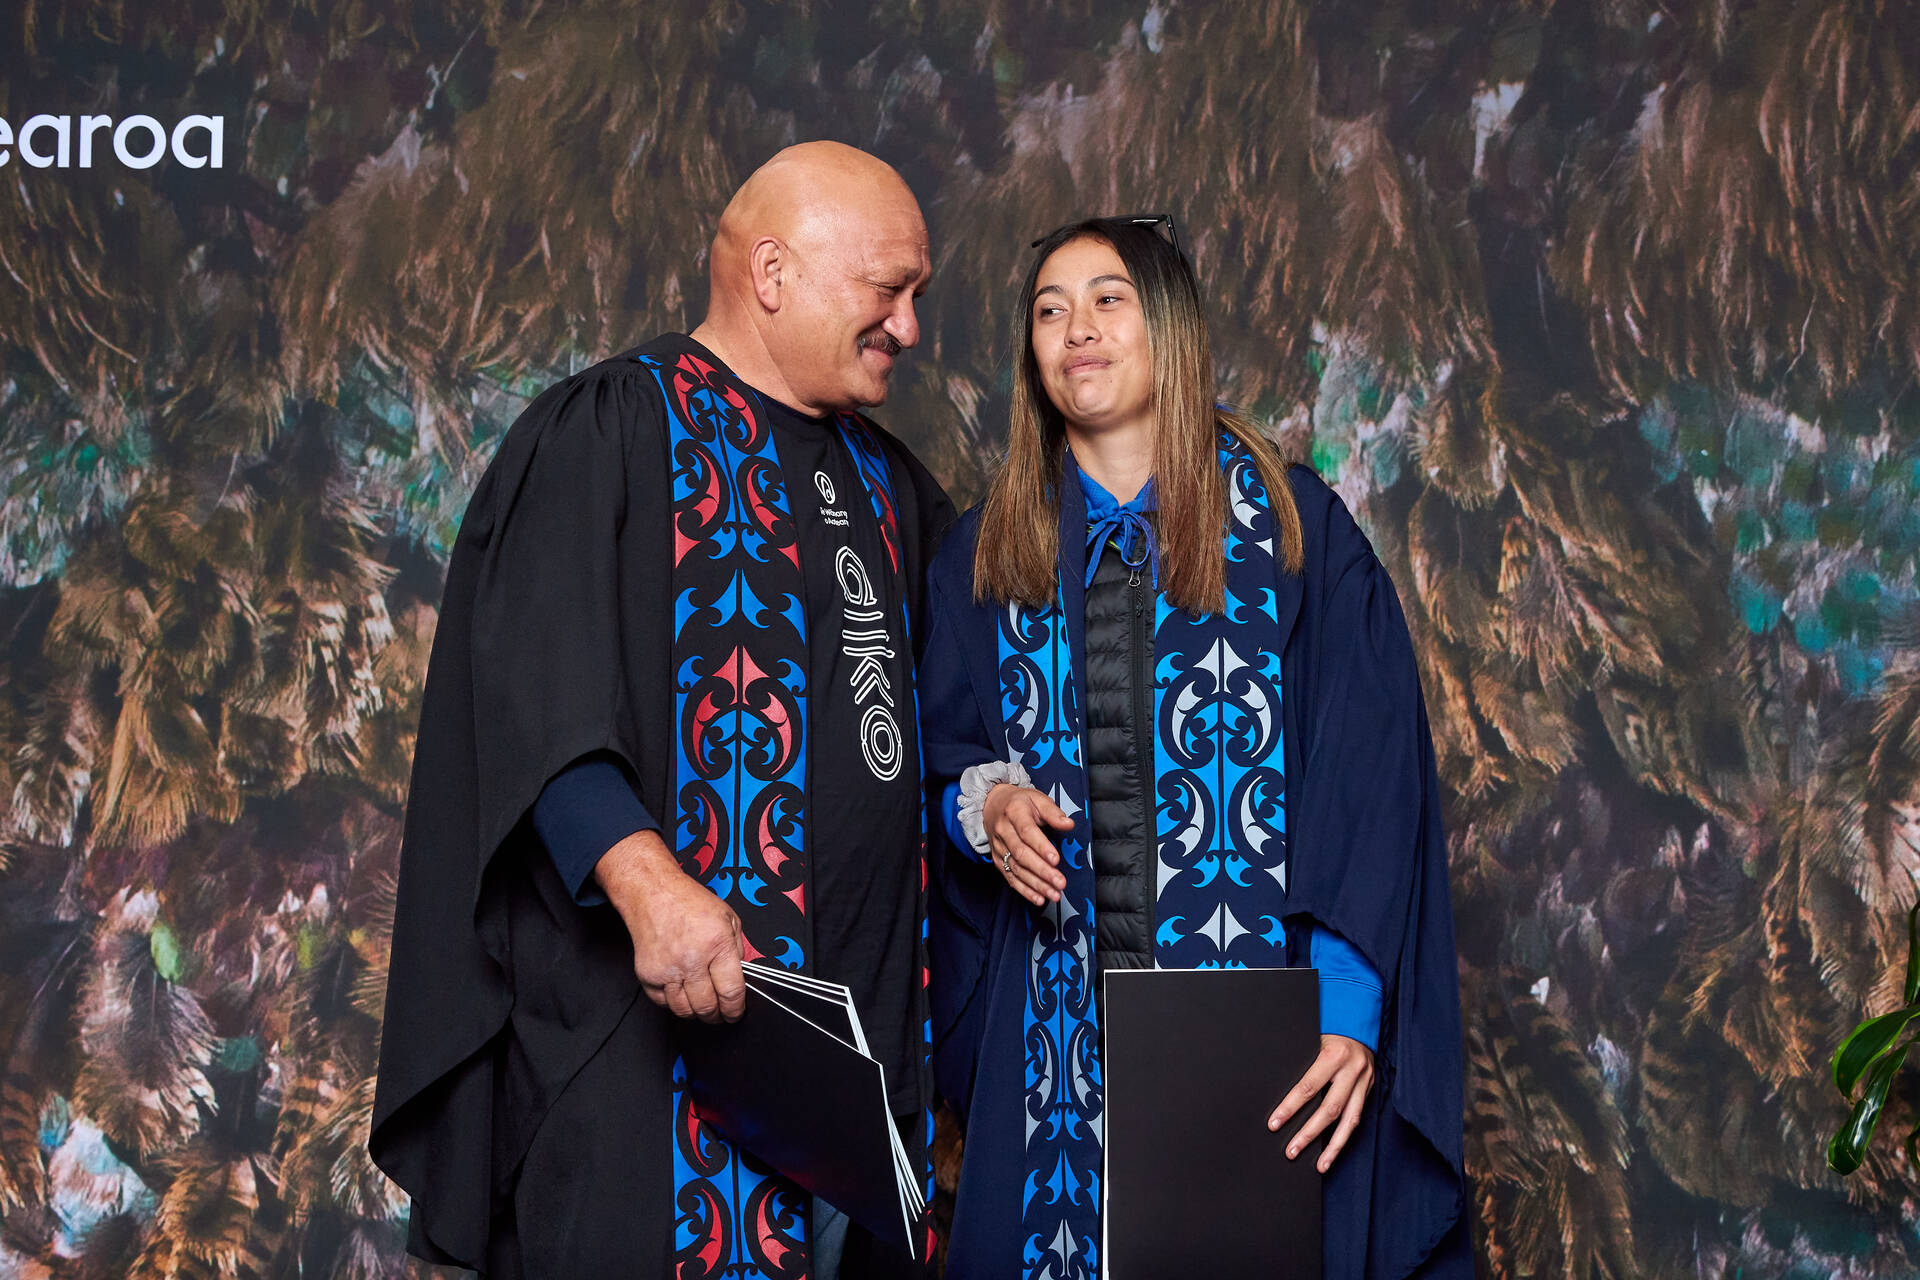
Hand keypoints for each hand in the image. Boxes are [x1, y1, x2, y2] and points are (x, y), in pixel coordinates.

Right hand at [594, 828, 745, 1023]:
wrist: (652, 893)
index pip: (731, 992)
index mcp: (716, 944)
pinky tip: (682, 993)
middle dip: (718, 1016)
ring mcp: (667, 969)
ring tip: (703, 1005)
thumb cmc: (690, 903)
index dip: (735, 1009)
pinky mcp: (648, 975)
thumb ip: (737, 950)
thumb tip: (741, 977)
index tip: (736, 1013)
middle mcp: (691, 960)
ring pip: (684, 1010)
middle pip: (707, 1006)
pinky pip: (663, 1003)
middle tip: (721, 1014)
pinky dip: (674, 1004)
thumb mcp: (728, 918)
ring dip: (696, 1013)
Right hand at [982, 784, 1071, 905]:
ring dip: (1036, 884)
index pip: (1027, 832)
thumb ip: (1053, 812)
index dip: (1041, 847)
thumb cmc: (1020, 802)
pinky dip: (1024, 890)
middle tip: (1060, 883)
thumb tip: (1068, 824)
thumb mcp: (1037, 798)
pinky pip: (1010, 877)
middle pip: (1021, 854)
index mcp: (1014, 812)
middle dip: (1042, 871)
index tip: (1056, 860)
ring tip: (1054, 894)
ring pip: (1016, 869)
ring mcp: (999, 847)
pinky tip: (1038, 898)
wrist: (992, 805)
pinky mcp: (997, 859)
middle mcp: (1003, 831)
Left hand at [1266, 1034, 1374, 1171]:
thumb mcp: (1313, 1040)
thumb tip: (1281, 1093)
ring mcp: (1364, 1082)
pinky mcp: (1370, 1089)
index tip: (1275, 1124)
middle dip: (1309, 1134)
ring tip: (1320, 1165)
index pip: (1307, 1088)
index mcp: (1332, 1055)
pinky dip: (1345, 1136)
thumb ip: (1303, 1064)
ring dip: (1334, 1147)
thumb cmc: (1330, 1031)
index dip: (1290, 1108)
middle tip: (1292, 1151)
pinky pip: (1357, 1117)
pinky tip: (1334, 1150)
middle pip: (1329, 1110)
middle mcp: (1351, 1071)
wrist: (1359, 1025)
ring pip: (1349, 1121)